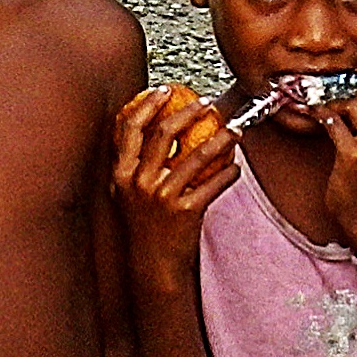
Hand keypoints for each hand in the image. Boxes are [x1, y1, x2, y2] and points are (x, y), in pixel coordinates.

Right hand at [108, 85, 237, 275]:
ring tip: (233, 130)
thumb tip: (156, 130)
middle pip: (162, 134)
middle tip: (205, 103)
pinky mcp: (185, 212)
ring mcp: (161, 197)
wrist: (153, 265)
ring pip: (195, 156)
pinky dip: (227, 172)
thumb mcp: (128, 194)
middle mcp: (138, 183)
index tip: (164, 90)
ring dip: (219, 139)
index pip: (129, 129)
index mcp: (121, 174)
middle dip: (187, 112)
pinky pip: (213, 183)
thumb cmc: (143, 227)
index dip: (147, 105)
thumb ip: (135, 165)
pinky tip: (235, 166)